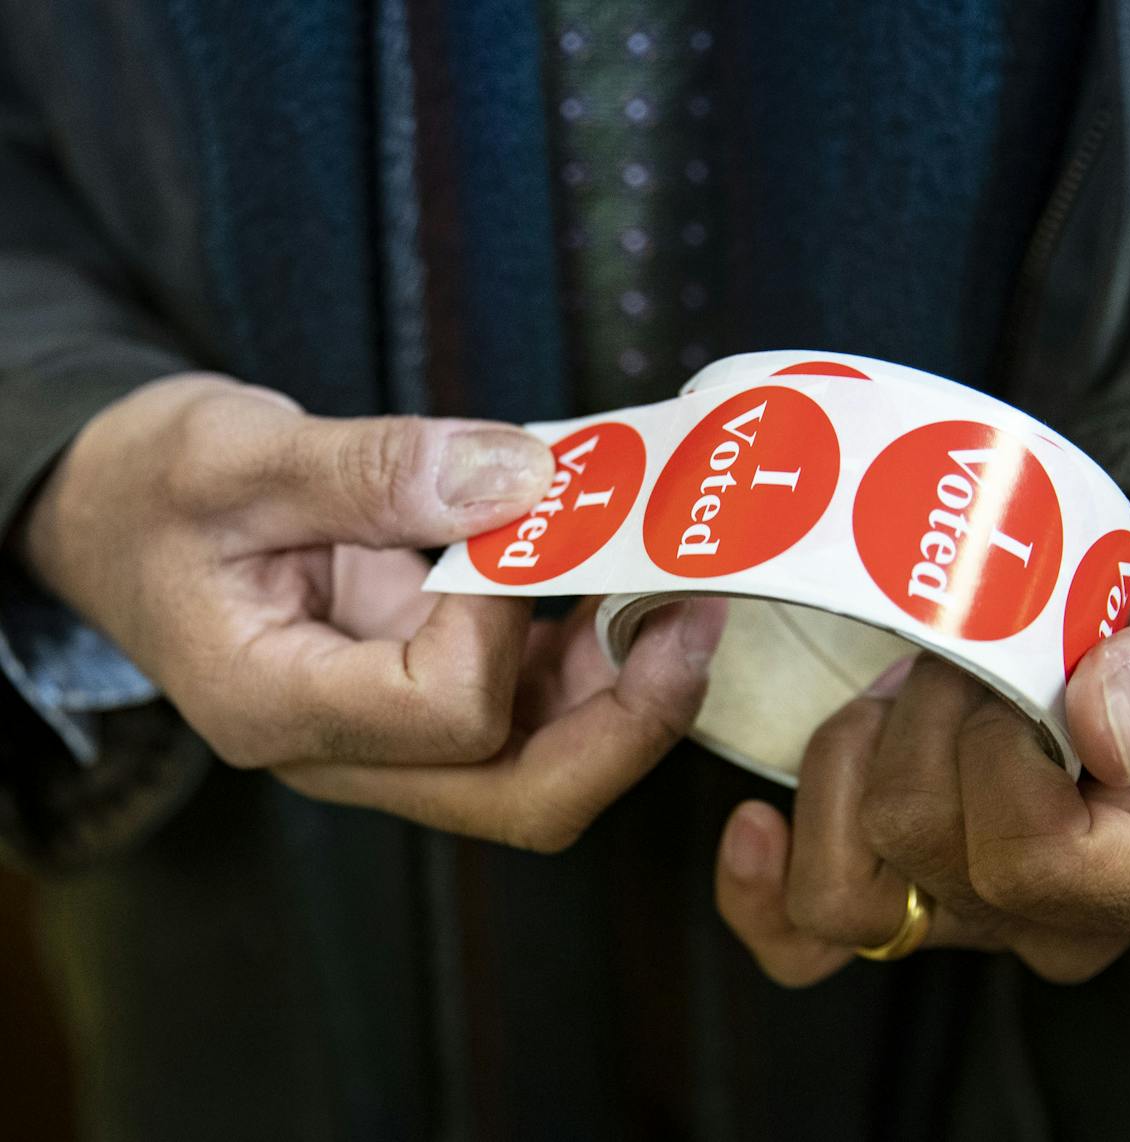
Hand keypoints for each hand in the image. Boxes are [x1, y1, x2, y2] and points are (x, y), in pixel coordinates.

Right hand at [19, 374, 723, 850]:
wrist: (121, 516)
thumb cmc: (153, 491)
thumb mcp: (236, 456)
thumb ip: (374, 470)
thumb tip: (519, 477)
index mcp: (279, 708)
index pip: (446, 714)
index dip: (501, 619)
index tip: (504, 515)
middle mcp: (345, 750)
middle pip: (522, 796)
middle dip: (629, 719)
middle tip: (694, 621)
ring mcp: (391, 734)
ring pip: (542, 766)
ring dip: (628, 693)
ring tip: (682, 599)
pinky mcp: (423, 696)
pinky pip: (531, 710)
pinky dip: (593, 660)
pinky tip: (620, 589)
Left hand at [715, 501, 1129, 983]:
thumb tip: (1103, 730)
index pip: (1029, 852)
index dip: (996, 741)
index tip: (1029, 655)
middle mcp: (1065, 924)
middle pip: (921, 844)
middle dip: (926, 712)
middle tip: (977, 644)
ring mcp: (974, 914)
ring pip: (848, 889)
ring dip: (854, 754)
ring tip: (915, 687)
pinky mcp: (907, 890)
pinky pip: (807, 935)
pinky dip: (763, 890)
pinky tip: (757, 824)